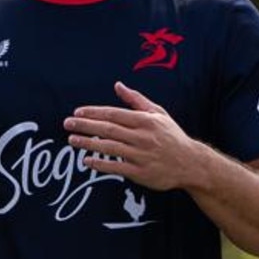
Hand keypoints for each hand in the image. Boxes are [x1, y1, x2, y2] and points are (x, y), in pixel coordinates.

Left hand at [64, 81, 205, 191]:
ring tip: (72, 140)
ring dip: (88, 143)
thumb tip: (117, 85)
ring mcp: (141, 155)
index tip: (77, 112)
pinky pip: (116, 167)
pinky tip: (87, 160)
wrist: (191, 163)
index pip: (114, 114)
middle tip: (67, 124)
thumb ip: (136, 100)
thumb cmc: (172, 136)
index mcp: (145, 121)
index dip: (93, 112)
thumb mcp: (158, 113)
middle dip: (85, 126)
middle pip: (108, 129)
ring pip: (110, 147)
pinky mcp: (141, 173)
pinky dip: (100, 164)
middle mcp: (142, 137)